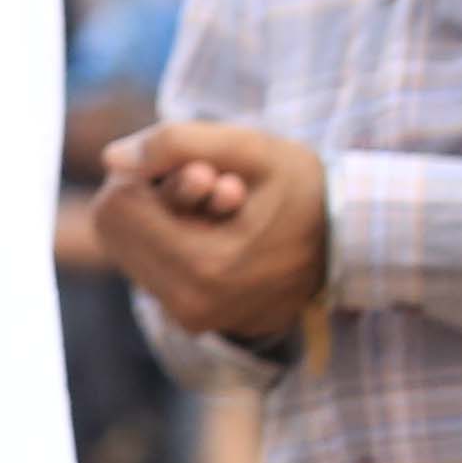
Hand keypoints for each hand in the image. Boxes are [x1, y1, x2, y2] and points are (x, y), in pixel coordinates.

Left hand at [91, 118, 325, 343]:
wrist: (349, 244)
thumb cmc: (306, 190)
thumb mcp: (254, 149)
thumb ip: (178, 142)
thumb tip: (111, 159)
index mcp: (204, 268)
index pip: (117, 206)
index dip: (148, 174)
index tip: (200, 171)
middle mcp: (187, 306)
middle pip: (114, 229)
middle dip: (150, 197)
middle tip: (210, 188)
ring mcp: (187, 318)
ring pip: (126, 248)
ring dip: (159, 219)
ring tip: (219, 212)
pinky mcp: (190, 320)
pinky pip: (148, 267)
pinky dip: (169, 241)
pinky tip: (216, 233)